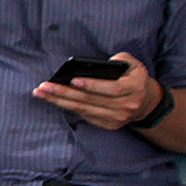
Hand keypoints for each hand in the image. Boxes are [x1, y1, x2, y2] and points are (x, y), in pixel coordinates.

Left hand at [36, 50, 160, 131]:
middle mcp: (127, 106)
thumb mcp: (132, 63)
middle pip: (92, 100)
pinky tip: (53, 99)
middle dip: (65, 92)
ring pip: (84, 109)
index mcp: (135, 88)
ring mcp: (118, 118)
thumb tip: (93, 66)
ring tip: (41, 92)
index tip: (73, 80)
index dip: (93, 85)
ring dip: (60, 101)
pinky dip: (68, 107)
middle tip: (44, 86)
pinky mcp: (109, 125)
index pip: (112, 89)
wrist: (144, 101)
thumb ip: (119, 60)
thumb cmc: (132, 76)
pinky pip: (85, 115)